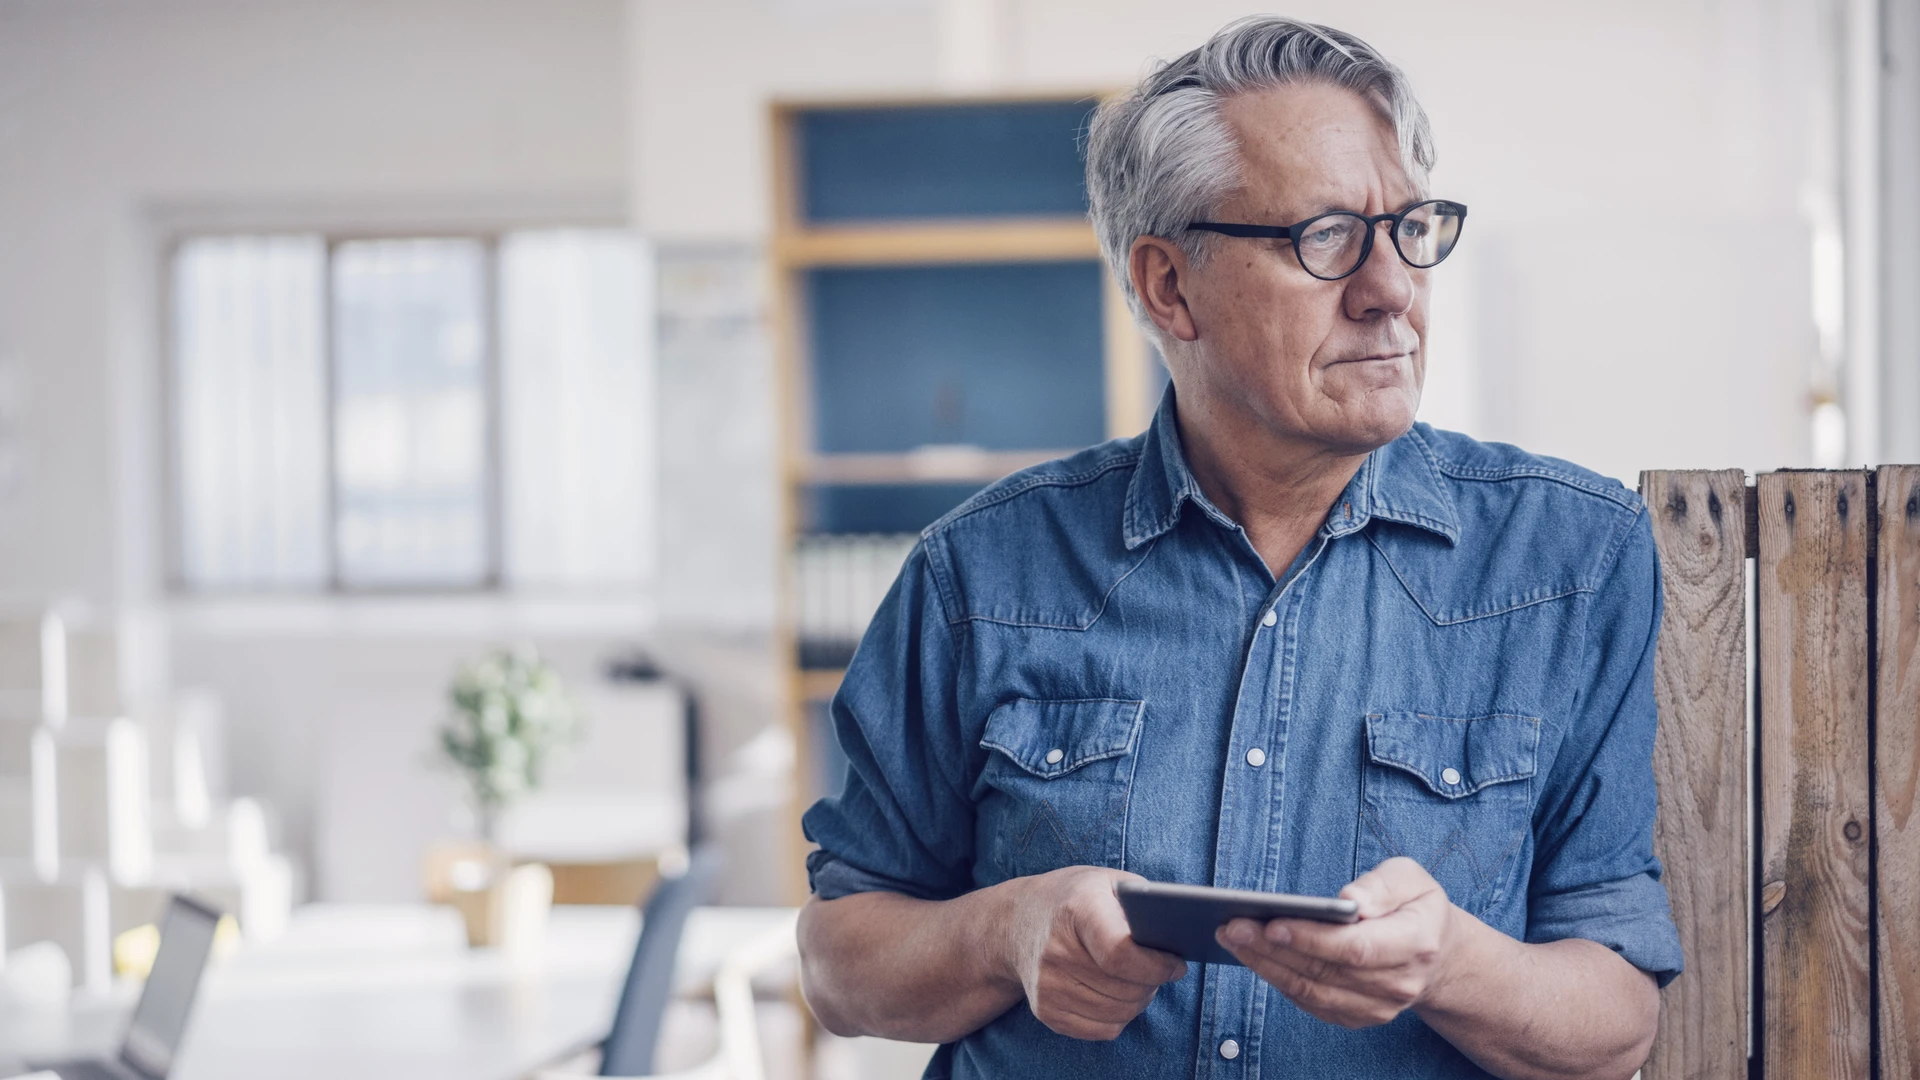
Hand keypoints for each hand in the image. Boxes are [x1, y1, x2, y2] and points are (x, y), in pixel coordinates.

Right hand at [1002, 866, 1187, 1039]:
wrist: (1018, 922)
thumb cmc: (1075, 898)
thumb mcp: (1108, 882)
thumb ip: (1144, 904)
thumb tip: (1180, 936)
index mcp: (1076, 911)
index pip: (1119, 954)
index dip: (1155, 966)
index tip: (1176, 965)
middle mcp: (1055, 951)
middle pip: (1125, 989)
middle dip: (1154, 983)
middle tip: (1161, 970)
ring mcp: (1047, 986)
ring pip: (1119, 1014)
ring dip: (1139, 1001)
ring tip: (1139, 979)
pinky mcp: (1045, 1011)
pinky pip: (1103, 1030)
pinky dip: (1120, 1017)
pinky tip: (1118, 993)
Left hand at [1215, 857, 1457, 1028]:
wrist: (1436, 953)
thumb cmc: (1416, 906)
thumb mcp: (1412, 879)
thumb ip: (1382, 885)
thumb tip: (1349, 900)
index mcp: (1415, 945)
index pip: (1355, 948)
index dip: (1311, 939)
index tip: (1272, 923)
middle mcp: (1398, 984)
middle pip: (1324, 971)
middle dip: (1272, 948)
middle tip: (1232, 925)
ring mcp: (1377, 1007)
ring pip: (1311, 990)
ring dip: (1265, 965)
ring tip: (1232, 937)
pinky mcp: (1357, 1016)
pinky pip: (1310, 1002)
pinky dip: (1277, 979)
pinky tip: (1252, 956)